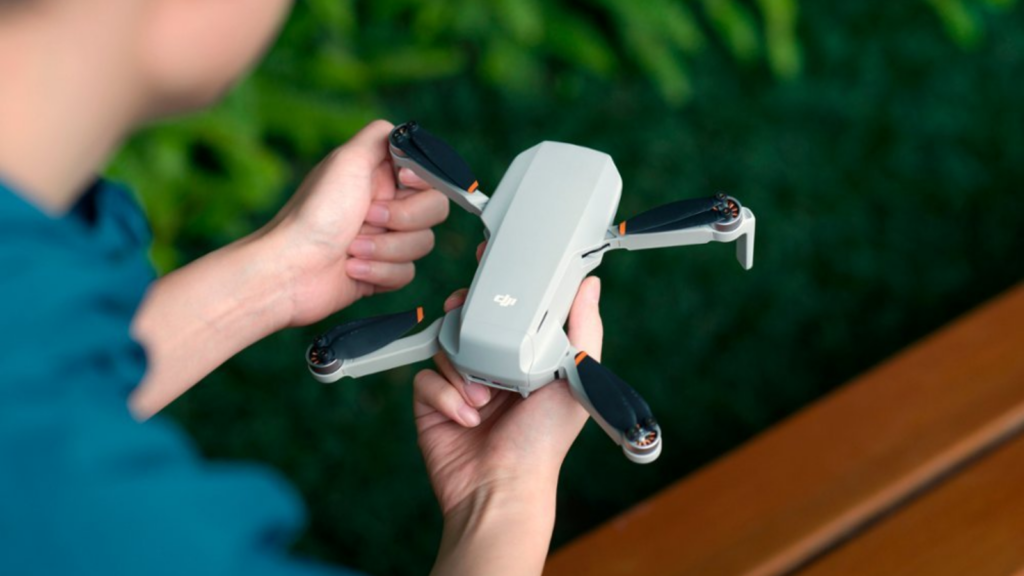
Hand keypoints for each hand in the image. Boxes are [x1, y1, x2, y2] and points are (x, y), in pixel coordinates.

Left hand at [260, 120, 449, 327]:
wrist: (291, 269)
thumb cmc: (314, 214)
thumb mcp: (346, 160)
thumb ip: (380, 137)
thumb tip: (405, 132)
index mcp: (380, 176)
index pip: (431, 175)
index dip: (423, 182)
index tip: (402, 183)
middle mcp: (387, 205)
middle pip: (435, 210)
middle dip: (403, 219)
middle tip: (367, 217)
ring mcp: (385, 239)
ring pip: (423, 244)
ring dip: (385, 248)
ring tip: (352, 247)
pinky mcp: (382, 271)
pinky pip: (407, 272)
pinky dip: (379, 272)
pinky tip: (351, 268)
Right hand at [414, 276, 602, 516]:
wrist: (502, 489)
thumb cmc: (544, 442)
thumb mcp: (576, 378)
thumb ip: (583, 328)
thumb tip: (590, 284)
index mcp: (524, 359)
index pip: (508, 311)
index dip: (499, 289)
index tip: (491, 264)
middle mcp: (491, 369)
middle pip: (469, 320)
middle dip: (467, 315)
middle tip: (467, 311)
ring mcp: (459, 385)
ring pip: (444, 345)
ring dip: (462, 368)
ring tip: (483, 398)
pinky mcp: (432, 404)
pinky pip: (424, 378)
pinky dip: (444, 395)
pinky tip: (467, 416)